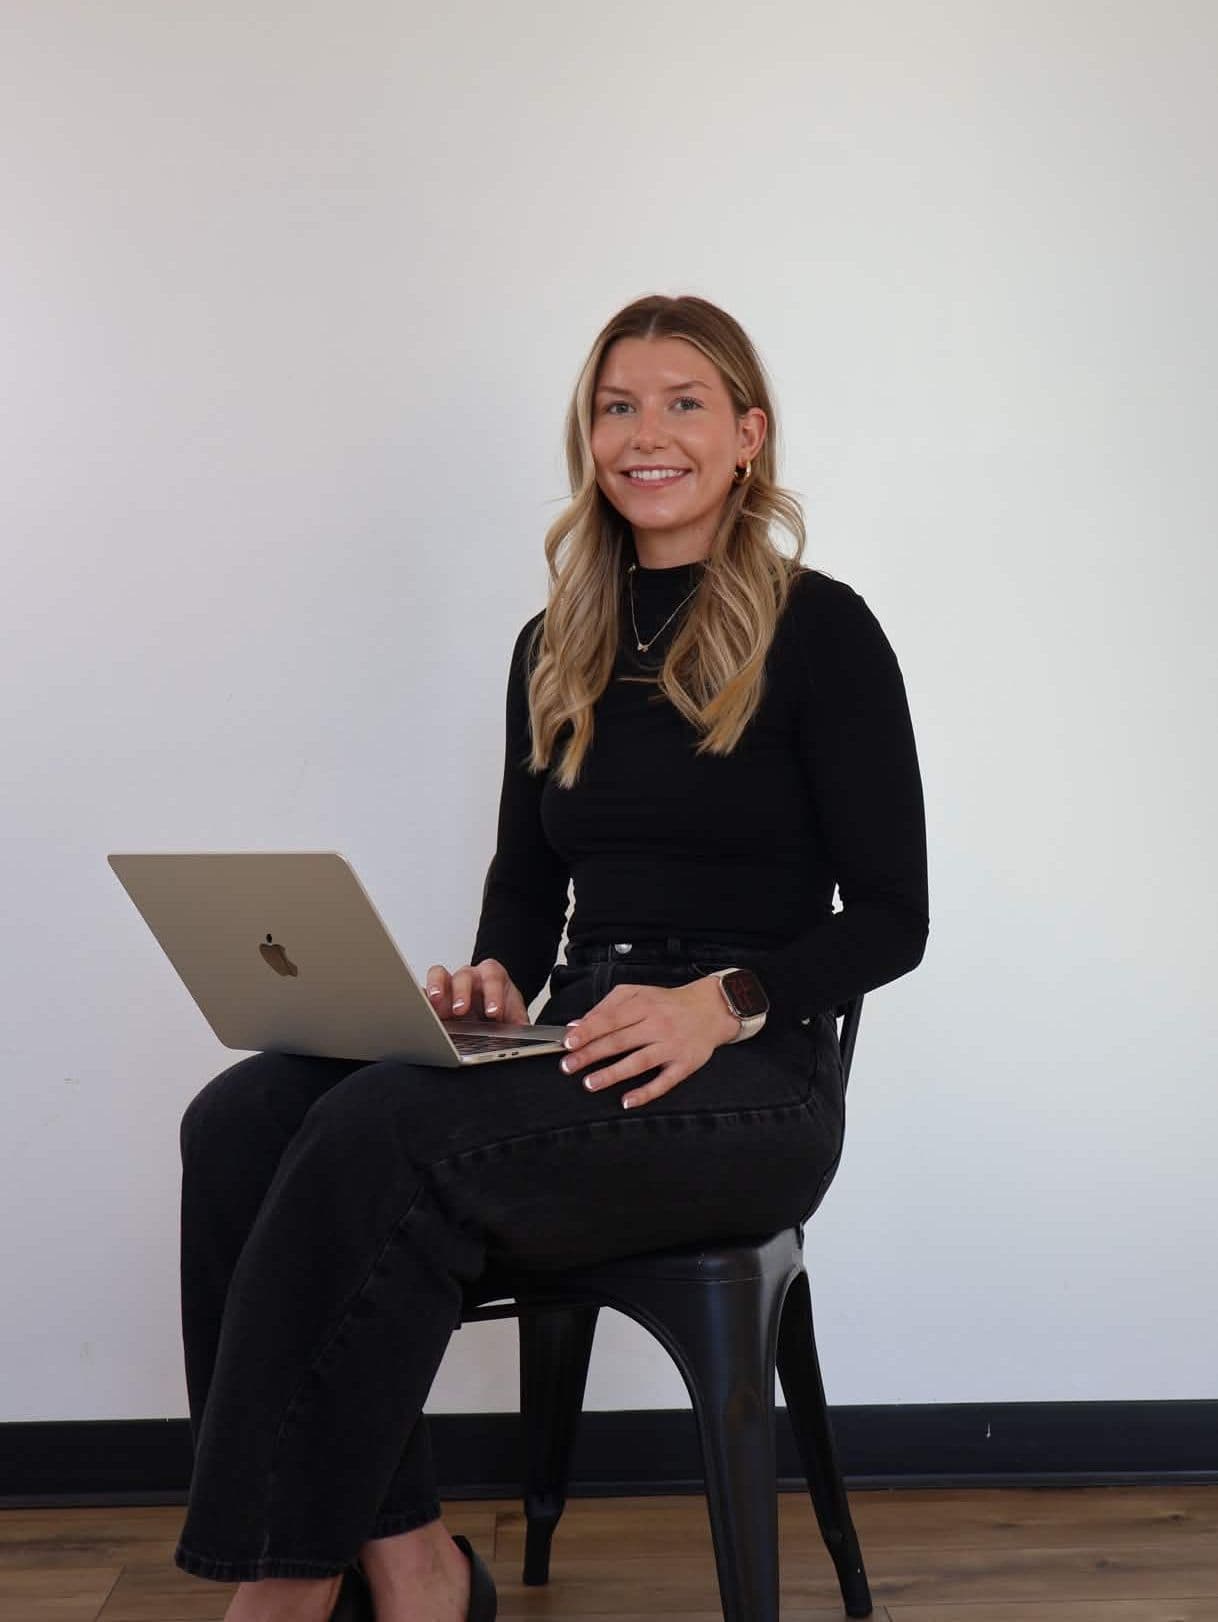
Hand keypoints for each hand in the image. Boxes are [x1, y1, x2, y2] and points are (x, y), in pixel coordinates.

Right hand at [425, 958, 528, 1023]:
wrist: (490, 1006)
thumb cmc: (500, 1006)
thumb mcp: (514, 1012)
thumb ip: (518, 1021)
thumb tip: (522, 1033)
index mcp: (491, 976)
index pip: (492, 978)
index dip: (493, 995)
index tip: (494, 1012)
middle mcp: (469, 976)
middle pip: (464, 976)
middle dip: (462, 993)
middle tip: (461, 1010)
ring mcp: (448, 984)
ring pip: (439, 975)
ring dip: (436, 989)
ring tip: (434, 1005)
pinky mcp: (432, 995)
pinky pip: (422, 990)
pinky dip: (418, 998)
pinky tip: (416, 1010)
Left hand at [559, 978, 739, 1109]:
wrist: (711, 1009)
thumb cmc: (668, 1003)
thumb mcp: (638, 993)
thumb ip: (607, 1006)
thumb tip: (577, 1025)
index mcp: (643, 1005)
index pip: (610, 1019)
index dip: (588, 1031)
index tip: (568, 1042)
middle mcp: (657, 1025)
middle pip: (620, 1041)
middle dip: (591, 1054)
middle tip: (568, 1066)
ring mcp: (671, 1046)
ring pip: (639, 1062)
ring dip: (613, 1074)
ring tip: (590, 1083)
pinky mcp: (685, 1064)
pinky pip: (664, 1082)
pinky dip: (645, 1093)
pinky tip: (627, 1101)